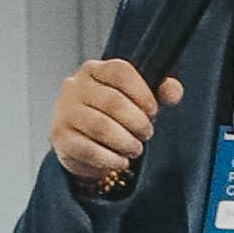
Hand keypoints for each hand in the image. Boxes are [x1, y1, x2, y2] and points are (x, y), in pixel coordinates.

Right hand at [51, 54, 181, 194]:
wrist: (81, 141)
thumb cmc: (112, 115)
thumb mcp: (138, 99)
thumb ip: (160, 92)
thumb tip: (173, 92)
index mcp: (94, 70)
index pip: (120, 72)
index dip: (142, 92)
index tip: (153, 110)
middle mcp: (75, 87)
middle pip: (113, 101)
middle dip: (137, 122)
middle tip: (147, 134)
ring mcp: (65, 112)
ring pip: (101, 127)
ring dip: (125, 142)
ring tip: (135, 149)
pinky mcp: (60, 138)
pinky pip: (89, 150)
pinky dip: (111, 159)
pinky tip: (121, 161)